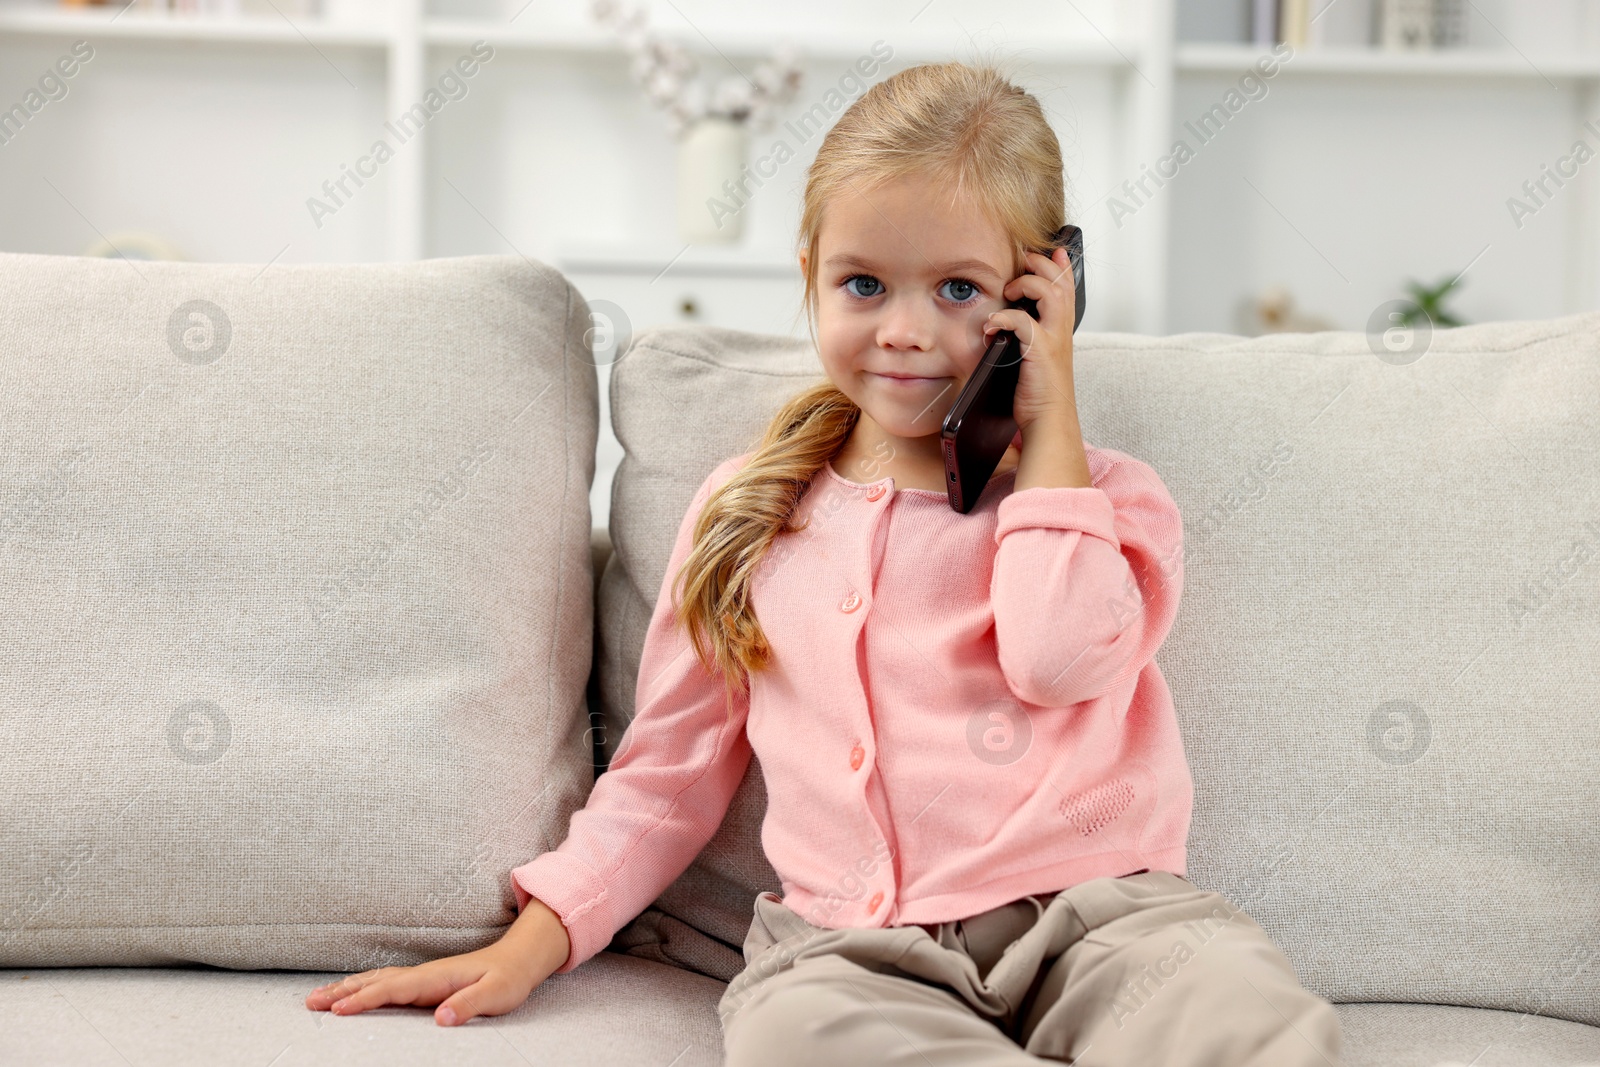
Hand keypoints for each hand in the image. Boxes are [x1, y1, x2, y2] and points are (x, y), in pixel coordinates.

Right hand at [305, 897, 570, 1025]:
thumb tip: (441, 1018)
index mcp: (436, 977)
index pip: (393, 989)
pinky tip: (349, 992)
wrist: (518, 959)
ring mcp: (421, 976)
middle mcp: (423, 974)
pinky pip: (385, 983)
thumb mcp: (495, 995)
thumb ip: (468, 1005)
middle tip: (310, 1003)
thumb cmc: (507, 979)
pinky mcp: (423, 982)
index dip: (365, 999)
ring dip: (346, 987)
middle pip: (375, 982)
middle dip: (342, 992)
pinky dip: (362, 986)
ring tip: (317, 997)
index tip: (339, 1011)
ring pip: (376, 980)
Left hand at [982, 245, 1078, 433]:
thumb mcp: (1034, 359)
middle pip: (1061, 283)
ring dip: (1028, 283)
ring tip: (1010, 288)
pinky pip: (1023, 322)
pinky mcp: (1040, 353)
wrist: (1048, 422)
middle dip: (1043, 264)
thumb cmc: (1038, 394)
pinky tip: (991, 325)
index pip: (1067, 288)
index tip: (1053, 251)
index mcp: (1060, 331)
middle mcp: (1061, 332)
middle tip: (1025, 260)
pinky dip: (1005, 317)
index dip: (1061, 266)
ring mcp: (1053, 341)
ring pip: (1050, 293)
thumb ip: (1028, 339)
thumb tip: (1005, 327)